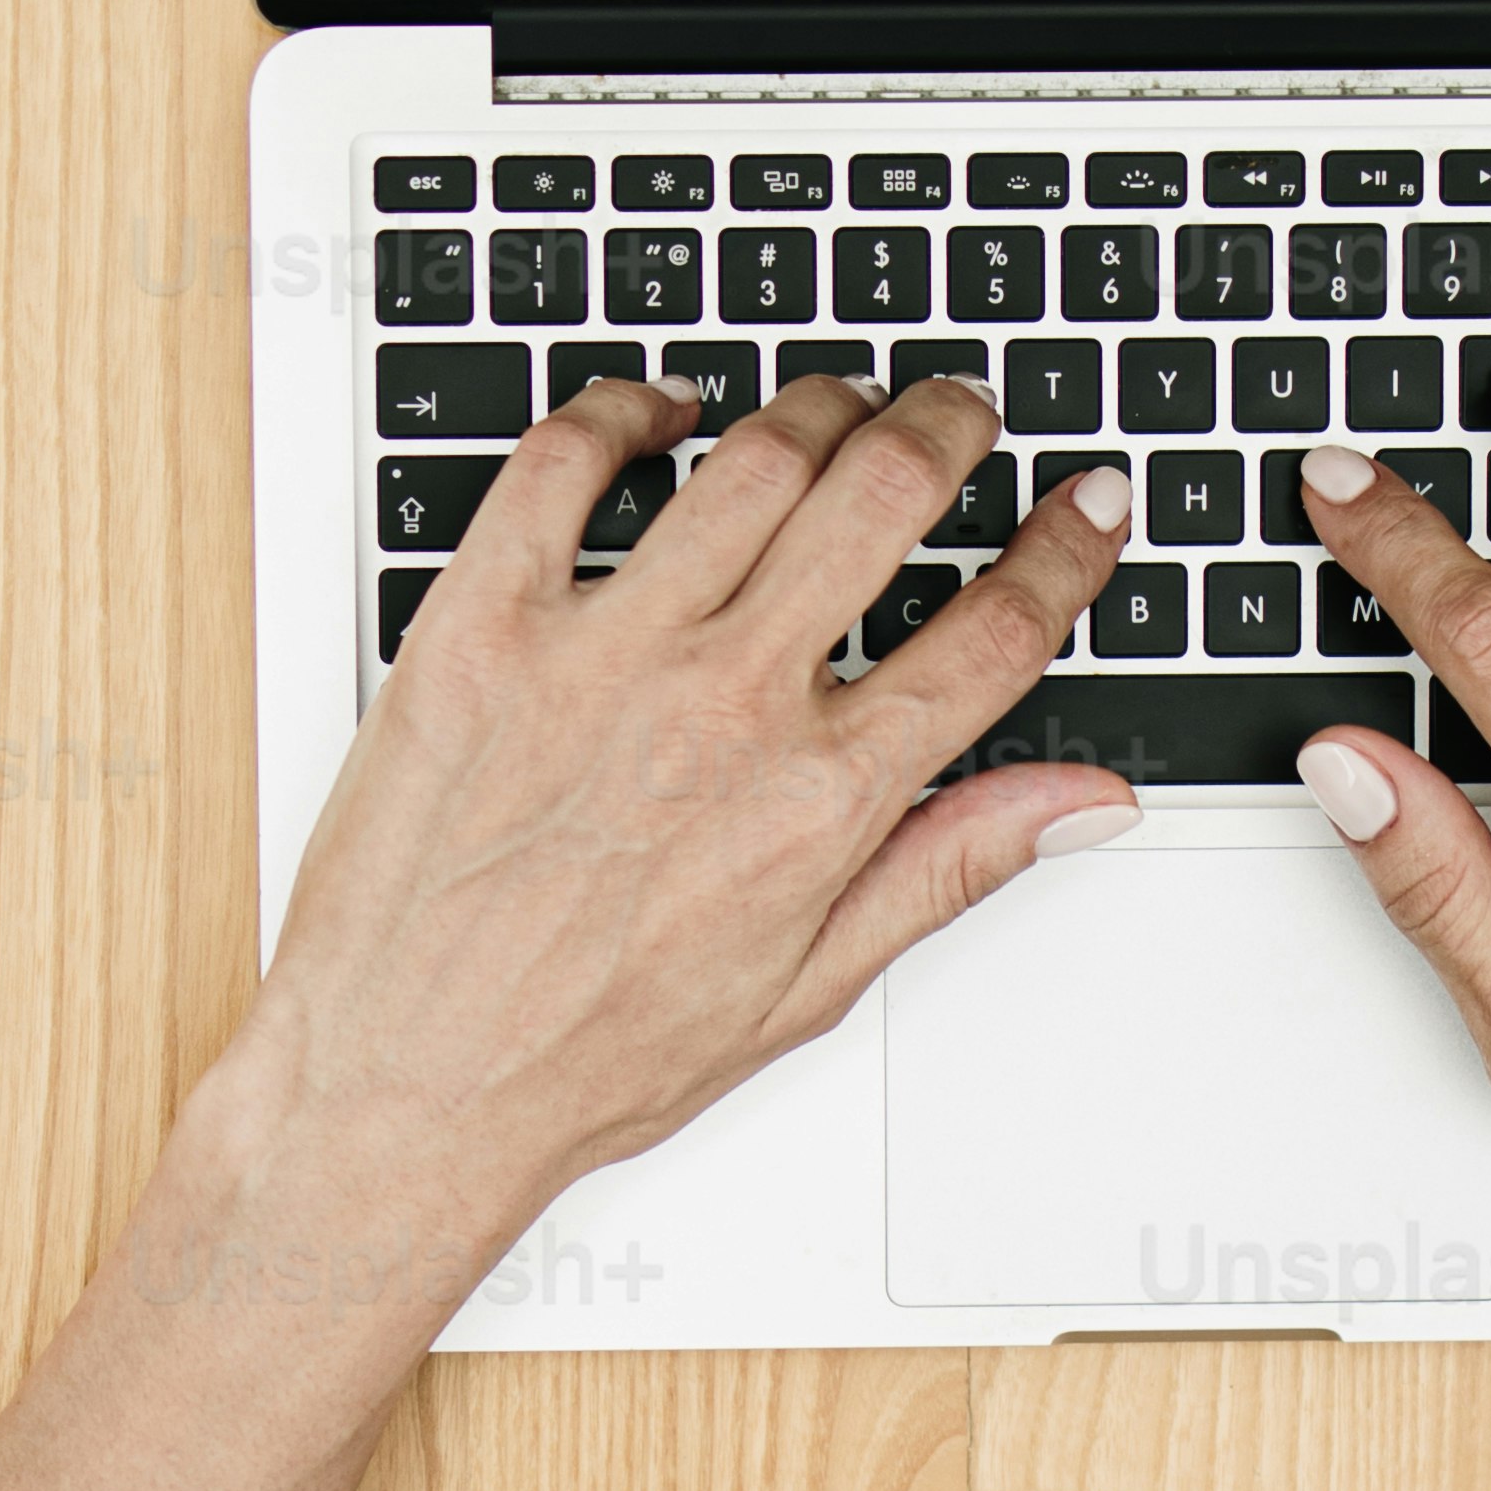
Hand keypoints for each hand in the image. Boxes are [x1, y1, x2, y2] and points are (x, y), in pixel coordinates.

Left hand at [246, 370, 1139, 1266]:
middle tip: (963, 412)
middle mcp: (722, 704)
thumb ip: (948, 867)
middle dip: (951, 428)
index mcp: (818, 800)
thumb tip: (1081, 804)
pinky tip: (658, 414)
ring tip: (839, 403)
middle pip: (885, 495)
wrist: (401, 1086)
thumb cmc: (582, 1058)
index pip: (993, 634)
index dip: (1065, 553)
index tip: (1088, 507)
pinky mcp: (481, 622)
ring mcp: (599, 650)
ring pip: (751, 457)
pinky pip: (565, 460)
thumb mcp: (805, 990)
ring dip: (819, 405)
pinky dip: (625, 411)